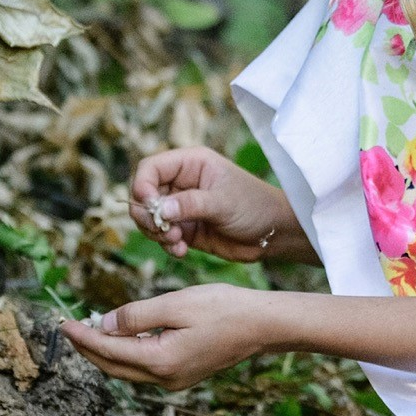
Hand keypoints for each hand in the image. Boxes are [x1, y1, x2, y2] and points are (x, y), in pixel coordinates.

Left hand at [59, 283, 266, 390]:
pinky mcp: (184, 375)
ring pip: (127, 371)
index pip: (108, 350)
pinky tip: (123, 338)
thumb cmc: (225, 309)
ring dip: (105, 353)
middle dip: (88, 349)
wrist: (263, 325)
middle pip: (112, 367)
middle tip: (69, 328)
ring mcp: (175, 380)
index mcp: (159, 361)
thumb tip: (105, 323)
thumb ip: (137, 315)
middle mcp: (164, 378)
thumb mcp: (176, 304)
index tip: (63, 322)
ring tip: (89, 332)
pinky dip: (126, 354)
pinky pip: (144, 368)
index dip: (83, 336)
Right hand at [130, 146, 296, 261]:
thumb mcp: (224, 202)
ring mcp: (181, 207)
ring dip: (156, 233)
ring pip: (148, 218)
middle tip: (164, 230)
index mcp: (191, 164)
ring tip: (178, 241)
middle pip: (143, 195)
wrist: (272, 234)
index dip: (142, 186)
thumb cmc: (255, 206)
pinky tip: (182, 250)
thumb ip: (190, 204)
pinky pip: (161, 236)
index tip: (150, 207)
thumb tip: (159, 210)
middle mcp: (181, 183)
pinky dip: (166, 245)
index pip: (150, 168)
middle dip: (147, 215)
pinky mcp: (184, 228)